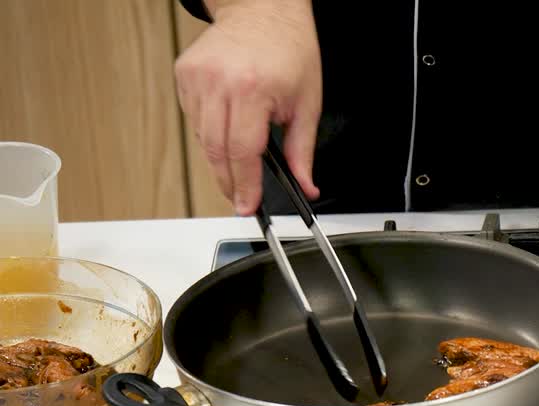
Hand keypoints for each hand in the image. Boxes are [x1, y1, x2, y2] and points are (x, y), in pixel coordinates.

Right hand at [174, 0, 321, 215]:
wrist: (263, 10)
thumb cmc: (289, 51)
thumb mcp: (307, 104)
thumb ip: (302, 151)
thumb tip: (306, 186)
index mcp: (253, 90)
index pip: (243, 152)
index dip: (245, 185)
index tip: (247, 206)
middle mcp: (219, 83)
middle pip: (217, 151)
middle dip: (229, 181)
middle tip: (241, 198)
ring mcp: (196, 77)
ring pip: (202, 138)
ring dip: (220, 157)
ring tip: (240, 160)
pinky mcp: (184, 74)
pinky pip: (194, 118)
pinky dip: (210, 131)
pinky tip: (228, 125)